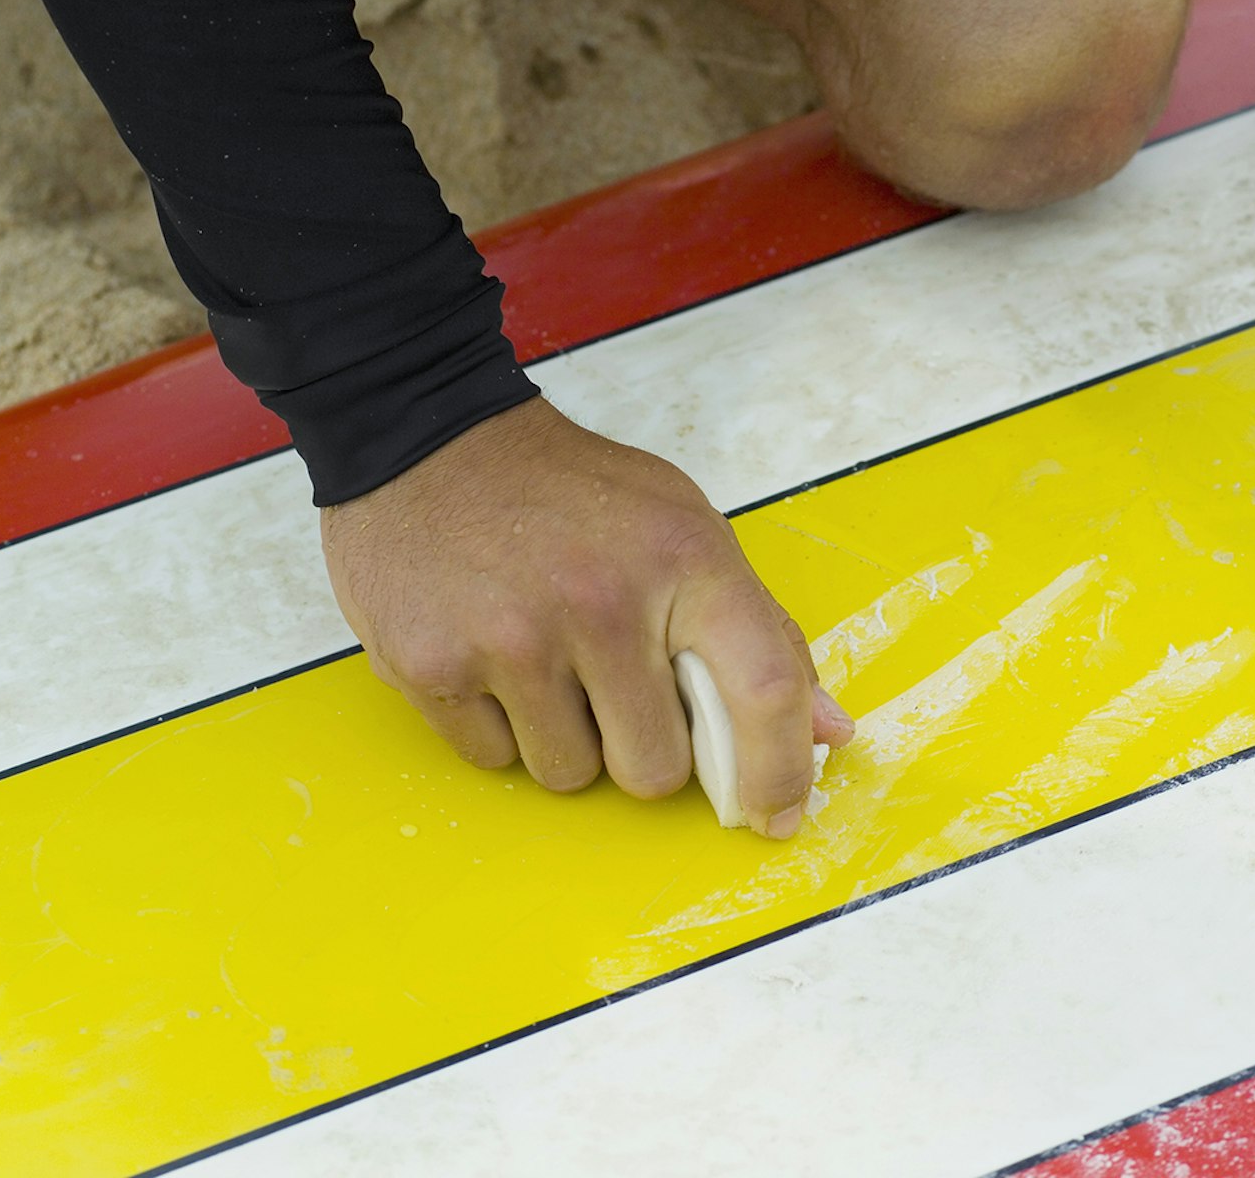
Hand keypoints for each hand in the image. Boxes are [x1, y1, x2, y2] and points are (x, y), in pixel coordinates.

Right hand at [320, 397, 854, 837]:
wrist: (426, 441)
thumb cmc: (568, 493)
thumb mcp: (683, 529)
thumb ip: (761, 632)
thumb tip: (829, 731)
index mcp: (682, 559)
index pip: (763, 690)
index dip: (780, 770)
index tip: (778, 813)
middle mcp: (600, 601)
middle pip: (654, 770)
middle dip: (638, 746)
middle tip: (611, 683)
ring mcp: (512, 637)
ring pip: (569, 775)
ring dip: (563, 737)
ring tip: (541, 655)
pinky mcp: (434, 665)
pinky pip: (493, 760)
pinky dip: (496, 725)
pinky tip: (488, 654)